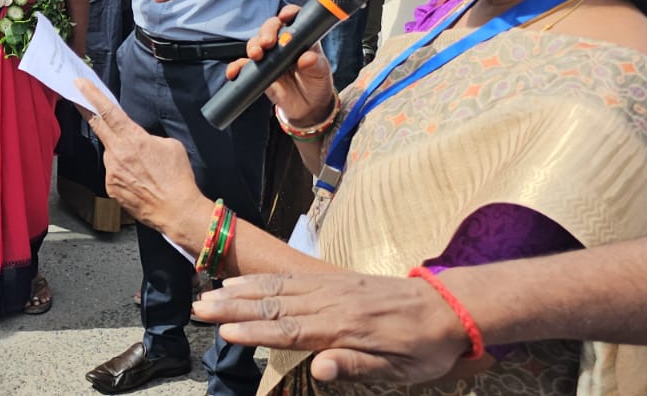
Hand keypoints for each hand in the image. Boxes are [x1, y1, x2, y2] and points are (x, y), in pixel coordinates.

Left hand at [77, 79, 211, 239]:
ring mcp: (112, 171)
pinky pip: (114, 172)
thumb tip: (138, 138)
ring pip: (111, 154)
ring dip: (122, 155)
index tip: (80, 85)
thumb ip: (147, 137)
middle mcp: (118, 153)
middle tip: (77, 97)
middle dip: (86, 109)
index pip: (108, 112)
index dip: (92, 96)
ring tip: (144, 169)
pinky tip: (140, 180)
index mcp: (133, 138)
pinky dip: (123, 172)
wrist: (176, 210)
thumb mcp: (170, 145)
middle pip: (98, 126)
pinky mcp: (110, 187)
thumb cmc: (177, 177)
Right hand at [194, 273, 487, 384]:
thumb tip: (319, 367)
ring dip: (240, 291)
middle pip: (273, 305)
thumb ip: (356, 365)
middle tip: (198, 308)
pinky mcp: (334, 281)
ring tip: (209, 293)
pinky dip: (263, 280)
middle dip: (233, 307)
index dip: (254, 332)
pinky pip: (291, 278)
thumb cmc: (422, 346)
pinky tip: (245, 283)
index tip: (223, 332)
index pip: (289, 330)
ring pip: (276, 288)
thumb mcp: (398, 369)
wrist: (448, 307)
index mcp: (343, 327)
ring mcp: (330, 288)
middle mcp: (330, 302)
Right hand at [229, 4, 335, 127]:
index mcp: (301, 39)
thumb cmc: (317, 85)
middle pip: (271, 27)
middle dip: (266, 31)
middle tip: (267, 43)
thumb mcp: (321, 74)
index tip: (285, 17)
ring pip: (256, 43)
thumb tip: (306, 58)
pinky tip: (234, 72)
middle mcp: (283, 43)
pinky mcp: (258, 71)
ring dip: (253, 46)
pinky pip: (243, 65)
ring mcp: (269, 56)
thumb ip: (315, 65)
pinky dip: (236, 67)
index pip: (294, 19)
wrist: (307, 108)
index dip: (289, 13)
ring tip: (256, 55)